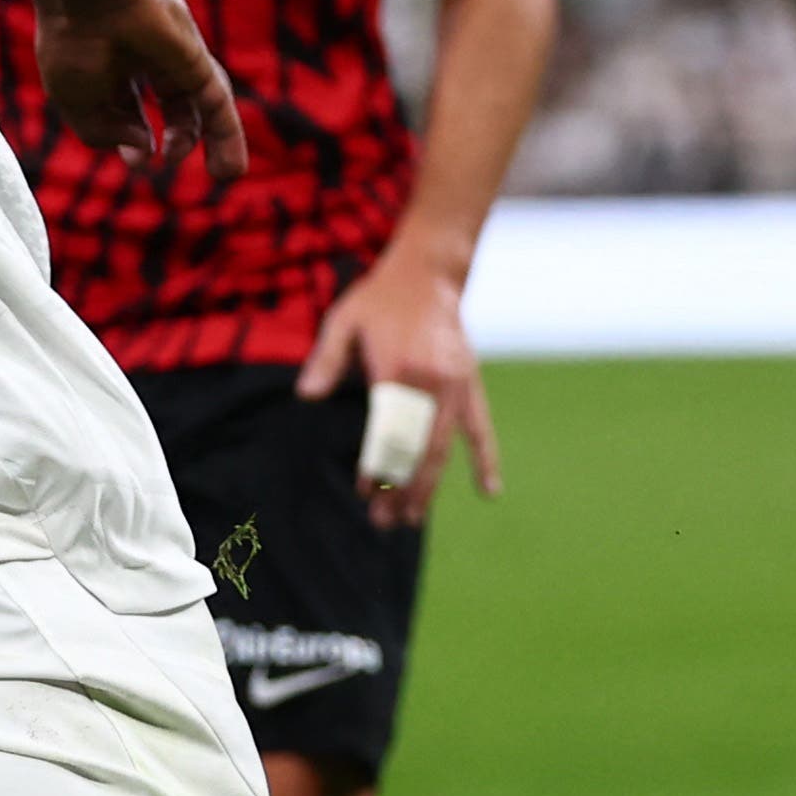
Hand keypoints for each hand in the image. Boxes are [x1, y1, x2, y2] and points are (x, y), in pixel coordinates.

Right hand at [34, 0, 248, 184]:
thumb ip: (103, 134)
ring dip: (216, 141)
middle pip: (175, 107)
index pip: (132, 110)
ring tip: (227, 176)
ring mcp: (174, 59)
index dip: (135, 139)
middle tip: (167, 161)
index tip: (138, 162)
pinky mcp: (195, 60)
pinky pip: (217, 101)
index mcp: (109, 69)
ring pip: (203, 105)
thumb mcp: (75, 104)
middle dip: (178, 140)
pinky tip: (231, 167)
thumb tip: (144, 147)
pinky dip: (227, 134)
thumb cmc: (72, 44)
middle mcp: (146, 62)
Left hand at [297, 245, 494, 522]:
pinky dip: (486, 460)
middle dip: (400, 488)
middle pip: (415, 448)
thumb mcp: (344, 321)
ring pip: (443, 447)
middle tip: (384, 522)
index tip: (364, 491)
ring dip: (428, 485)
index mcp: (398, 370)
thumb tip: (306, 396)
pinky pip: (480, 429)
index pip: (387, 431)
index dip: (377, 465)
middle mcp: (431, 383)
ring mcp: (456, 387)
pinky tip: (489, 491)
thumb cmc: (380, 300)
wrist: (430, 273)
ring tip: (410, 518)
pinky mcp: (471, 385)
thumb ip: (326, 360)